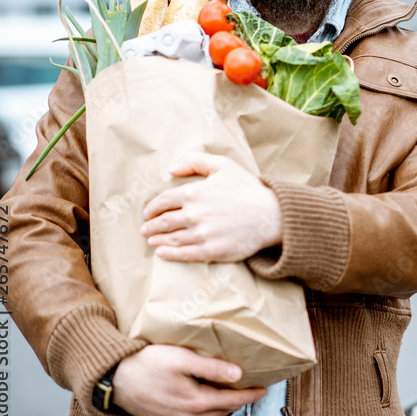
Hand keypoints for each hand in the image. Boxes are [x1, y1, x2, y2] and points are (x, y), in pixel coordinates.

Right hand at [111, 345, 265, 415]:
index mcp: (195, 401)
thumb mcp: (182, 359)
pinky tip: (207, 401)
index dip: (250, 394)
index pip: (232, 400)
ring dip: (223, 406)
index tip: (263, 389)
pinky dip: (207, 410)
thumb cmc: (145, 365)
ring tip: (233, 394)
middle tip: (252, 391)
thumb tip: (236, 373)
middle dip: (240, 401)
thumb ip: (211, 367)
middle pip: (222, 409)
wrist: (114, 379)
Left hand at [142, 153, 281, 262]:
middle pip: (163, 222)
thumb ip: (195, 161)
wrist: (271, 215)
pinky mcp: (211, 251)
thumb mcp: (223, 165)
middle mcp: (195, 214)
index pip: (163, 201)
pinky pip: (183, 254)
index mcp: (195, 192)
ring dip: (157, 240)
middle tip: (146, 228)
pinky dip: (168, 254)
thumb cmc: (248, 189)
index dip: (152, 208)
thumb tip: (171, 169)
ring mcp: (202, 234)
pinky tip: (162, 253)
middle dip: (151, 225)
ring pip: (170, 239)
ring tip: (151, 241)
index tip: (148, 212)